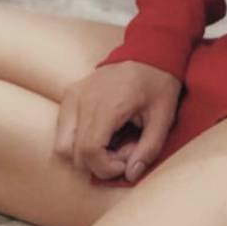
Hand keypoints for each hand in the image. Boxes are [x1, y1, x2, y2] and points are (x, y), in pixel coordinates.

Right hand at [54, 59, 181, 183]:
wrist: (149, 50)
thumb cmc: (159, 82)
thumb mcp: (164, 116)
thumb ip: (149, 148)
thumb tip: (131, 175)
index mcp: (107, 104)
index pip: (89, 151)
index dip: (106, 168)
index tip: (127, 162)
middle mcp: (83, 99)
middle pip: (74, 153)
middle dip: (99, 163)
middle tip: (125, 151)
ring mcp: (73, 95)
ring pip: (62, 145)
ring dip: (85, 155)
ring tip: (112, 144)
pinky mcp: (70, 94)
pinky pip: (63, 130)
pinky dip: (77, 141)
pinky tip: (103, 133)